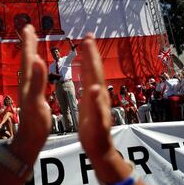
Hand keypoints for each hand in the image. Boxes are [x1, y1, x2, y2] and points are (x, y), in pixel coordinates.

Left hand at [10, 25, 50, 166]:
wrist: (30, 138)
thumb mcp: (37, 100)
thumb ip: (38, 80)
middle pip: (27, 58)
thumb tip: (38, 58)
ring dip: (31, 51)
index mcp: (28, 80)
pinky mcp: (33, 94)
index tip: (28, 27)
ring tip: (33, 42)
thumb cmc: (35, 121)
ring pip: (30, 65)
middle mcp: (27, 81)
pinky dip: (36, 65)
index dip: (29, 42)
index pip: (29, 56)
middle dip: (28, 43)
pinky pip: (34, 74)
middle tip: (28, 28)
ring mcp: (29, 88)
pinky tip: (38, 66)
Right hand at [78, 34, 122, 174]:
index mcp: (98, 95)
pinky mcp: (93, 100)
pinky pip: (88, 81)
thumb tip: (95, 88)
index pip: (94, 70)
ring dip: (89, 58)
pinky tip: (82, 68)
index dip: (90, 54)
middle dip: (91, 52)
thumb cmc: (96, 136)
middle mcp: (98, 92)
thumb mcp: (96, 122)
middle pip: (95, 67)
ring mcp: (96, 96)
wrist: (100, 148)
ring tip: (86, 46)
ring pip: (92, 73)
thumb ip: (96, 105)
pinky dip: (85, 71)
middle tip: (88, 36)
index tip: (87, 39)